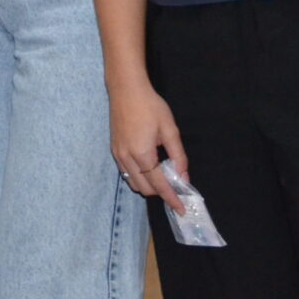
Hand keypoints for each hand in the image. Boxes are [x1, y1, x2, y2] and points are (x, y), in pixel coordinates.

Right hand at [110, 78, 188, 213]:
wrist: (125, 89)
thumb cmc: (150, 106)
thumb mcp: (170, 129)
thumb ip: (178, 156)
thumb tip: (184, 177)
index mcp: (142, 154)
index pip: (159, 185)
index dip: (171, 198)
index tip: (181, 209)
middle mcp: (127, 158)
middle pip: (144, 188)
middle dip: (160, 192)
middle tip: (175, 185)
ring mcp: (117, 154)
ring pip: (132, 182)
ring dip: (148, 185)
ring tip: (162, 175)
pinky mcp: (114, 149)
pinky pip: (126, 172)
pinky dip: (138, 176)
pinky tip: (148, 166)